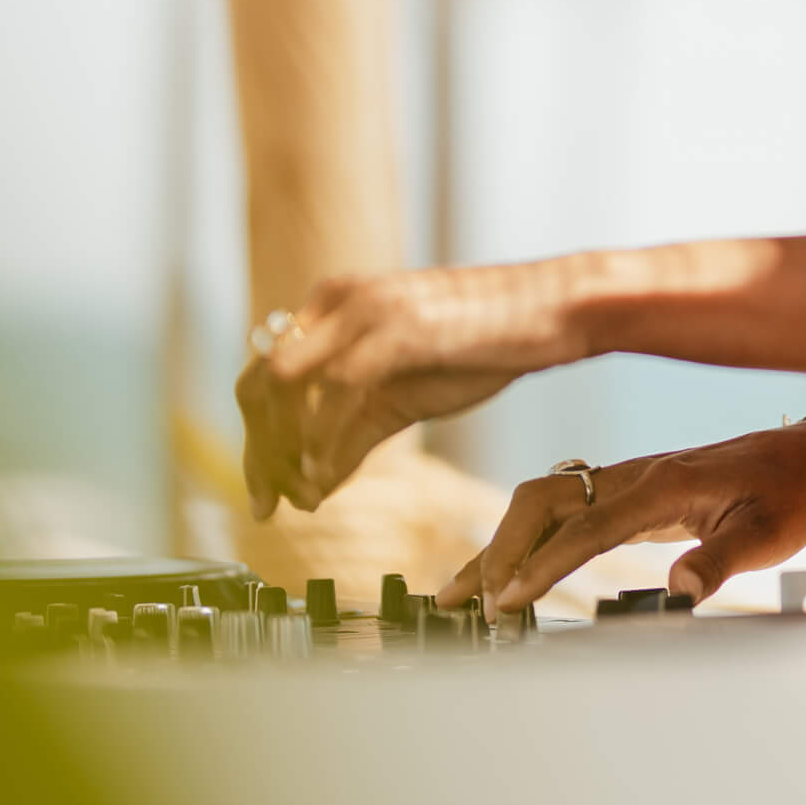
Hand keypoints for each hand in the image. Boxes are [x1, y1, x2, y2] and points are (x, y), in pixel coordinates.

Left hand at [236, 263, 577, 518]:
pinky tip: (327, 477)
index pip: (265, 374)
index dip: (256, 439)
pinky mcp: (396, 329)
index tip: (265, 492)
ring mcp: (365, 310)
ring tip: (301, 496)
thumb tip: (311, 486)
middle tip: (267, 503)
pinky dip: (322, 441)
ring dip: (282, 450)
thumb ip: (355, 434)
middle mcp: (339, 301)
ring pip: (284, 384)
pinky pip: (334, 392)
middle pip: (260, 381)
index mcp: (336, 306)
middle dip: (258, 451)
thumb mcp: (407, 395)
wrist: (550, 310)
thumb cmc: (485, 344)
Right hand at [437, 420, 805, 613]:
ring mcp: (626, 480)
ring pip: (544, 500)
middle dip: (501, 547)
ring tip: (459, 594)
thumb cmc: (789, 496)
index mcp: (664, 482)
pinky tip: (502, 570)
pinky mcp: (626, 493)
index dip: (546, 564)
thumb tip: (679, 592)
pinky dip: (523, 536)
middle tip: (473, 605)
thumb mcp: (768, 534)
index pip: (589, 526)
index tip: (510, 601)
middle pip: (545, 498)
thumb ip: (721, 560)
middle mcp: (634, 474)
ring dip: (500, 541)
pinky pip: (562, 509)